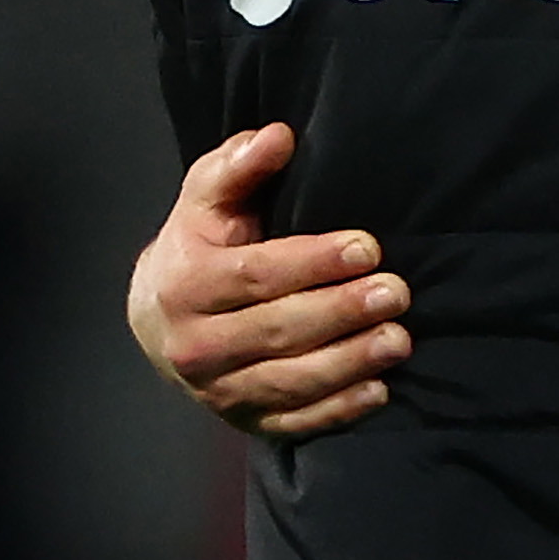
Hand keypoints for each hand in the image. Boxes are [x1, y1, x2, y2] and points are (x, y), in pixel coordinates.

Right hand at [124, 123, 408, 438]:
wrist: (159, 317)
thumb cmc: (198, 244)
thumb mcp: (207, 196)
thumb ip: (238, 166)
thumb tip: (278, 136)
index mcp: (185, 286)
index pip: (257, 276)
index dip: (315, 262)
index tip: (368, 247)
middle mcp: (194, 346)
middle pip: (277, 331)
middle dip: (342, 312)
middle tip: (397, 292)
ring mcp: (217, 391)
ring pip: (288, 383)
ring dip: (348, 364)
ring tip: (399, 340)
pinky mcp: (241, 420)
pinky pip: (292, 423)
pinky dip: (336, 411)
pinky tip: (378, 391)